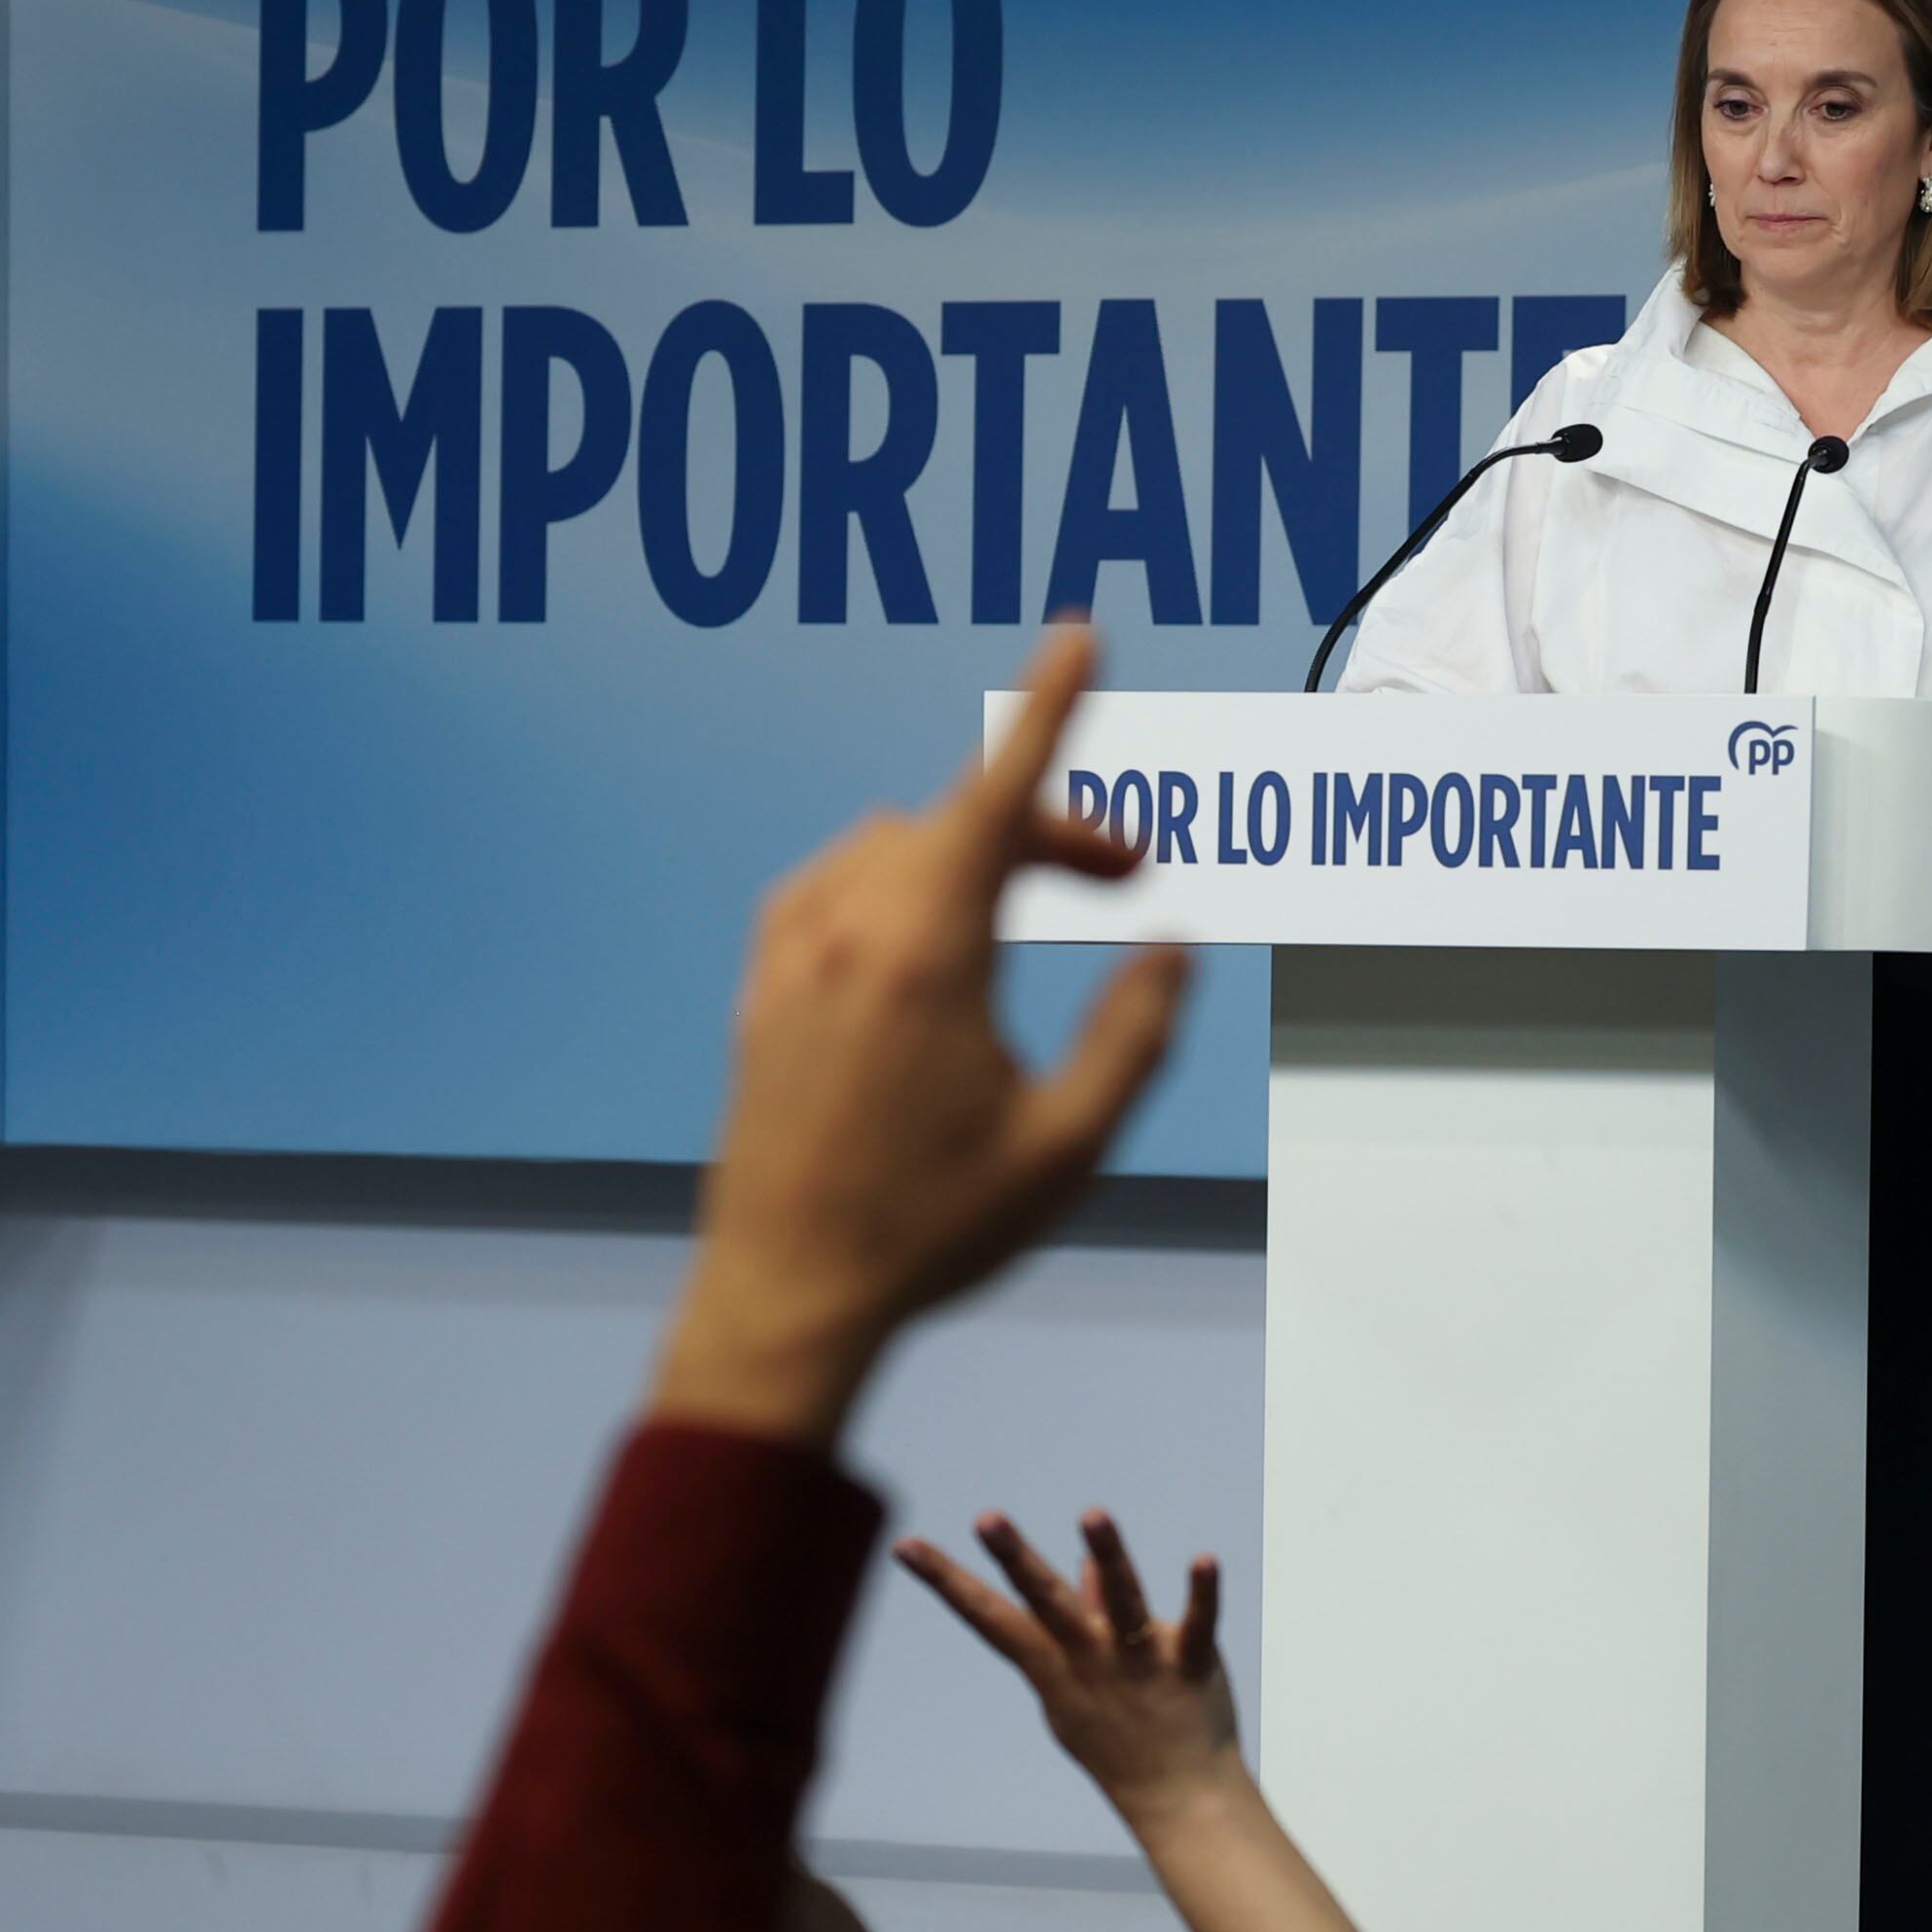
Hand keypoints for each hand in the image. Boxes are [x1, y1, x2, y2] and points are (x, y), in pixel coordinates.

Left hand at [653, 626, 1190, 1446]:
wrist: (789, 1296)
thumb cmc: (932, 1229)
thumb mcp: (1070, 1145)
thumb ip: (1134, 1031)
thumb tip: (1171, 945)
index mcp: (930, 956)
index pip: (1000, 796)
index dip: (1051, 709)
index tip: (1081, 636)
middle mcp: (849, 931)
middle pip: (962, 822)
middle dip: (1053, 827)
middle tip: (1126, 875)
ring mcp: (792, 955)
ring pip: (895, 847)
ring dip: (972, 857)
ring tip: (1029, 921)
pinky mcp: (760, 989)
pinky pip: (833, 886)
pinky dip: (893, 883)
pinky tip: (925, 938)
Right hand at [902, 1509, 1390, 1931]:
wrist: (1176, 1798)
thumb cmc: (1122, 1737)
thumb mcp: (1083, 1684)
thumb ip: (1085, 1616)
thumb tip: (1084, 1564)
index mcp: (1054, 1662)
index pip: (989, 1616)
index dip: (946, 1581)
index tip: (905, 1546)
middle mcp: (1090, 1658)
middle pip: (1046, 1602)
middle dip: (1015, 1559)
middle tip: (986, 1518)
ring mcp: (1139, 1663)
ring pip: (1120, 1603)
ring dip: (1107, 1558)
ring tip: (1092, 1514)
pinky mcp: (1190, 1664)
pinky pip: (1198, 1625)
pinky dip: (1202, 1594)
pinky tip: (1204, 1559)